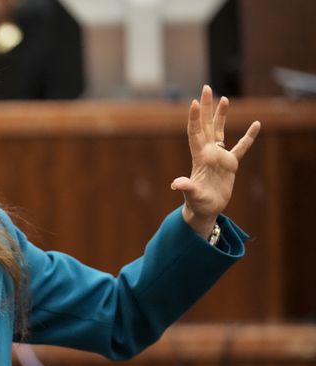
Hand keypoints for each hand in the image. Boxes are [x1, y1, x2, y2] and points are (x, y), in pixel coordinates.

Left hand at [171, 85, 260, 238]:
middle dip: (206, 108)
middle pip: (206, 125)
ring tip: (223, 99)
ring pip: (219, 131)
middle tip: (206, 88)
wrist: (205, 210)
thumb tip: (176, 184)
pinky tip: (256, 124)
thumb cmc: (197, 204)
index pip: (195, 133)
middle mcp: (208, 153)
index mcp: (199, 158)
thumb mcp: (192, 196)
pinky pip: (240, 147)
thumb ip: (186, 188)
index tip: (195, 102)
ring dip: (221, 115)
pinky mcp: (230, 164)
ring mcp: (218, 157)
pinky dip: (248, 137)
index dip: (195, 119)